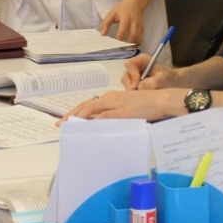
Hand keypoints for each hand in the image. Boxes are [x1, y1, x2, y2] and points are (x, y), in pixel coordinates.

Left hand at [60, 88, 182, 122]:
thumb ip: (116, 113)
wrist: (162, 99)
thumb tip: (104, 123)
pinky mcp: (123, 111)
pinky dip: (94, 121)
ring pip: (91, 109)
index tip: (67, 119)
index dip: (76, 111)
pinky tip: (87, 126)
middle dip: (71, 114)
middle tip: (61, 124)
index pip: (90, 103)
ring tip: (69, 125)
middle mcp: (111, 98)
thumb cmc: (148, 104)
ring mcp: (116, 104)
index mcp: (112, 96)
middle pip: (86, 105)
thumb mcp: (129, 107)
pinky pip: (105, 116)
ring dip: (78, 117)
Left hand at [99, 0, 145, 45]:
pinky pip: (142, 37)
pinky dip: (138, 43)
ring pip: (139, 37)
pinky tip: (132, 46)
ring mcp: (139, 26)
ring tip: (127, 49)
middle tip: (121, 48)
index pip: (123, 28)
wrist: (135, 3)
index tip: (115, 43)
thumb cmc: (122, 9)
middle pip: (133, 35)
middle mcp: (134, 22)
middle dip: (128, 43)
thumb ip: (106, 23)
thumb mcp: (112, 13)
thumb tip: (102, 34)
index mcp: (125, 18)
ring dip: (133, 45)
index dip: (119, 36)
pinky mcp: (142, 28)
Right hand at [121, 55, 179, 89]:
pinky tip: (142, 96)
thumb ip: (152, 82)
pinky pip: (129, 89)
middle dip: (131, 85)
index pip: (129, 64)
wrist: (174, 84)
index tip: (138, 84)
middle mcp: (136, 66)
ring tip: (144, 94)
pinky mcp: (133, 83)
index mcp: (142, 59)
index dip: (132, 75)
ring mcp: (133, 75)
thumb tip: (140, 87)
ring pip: (126, 83)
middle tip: (140, 93)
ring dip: (133, 91)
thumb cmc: (170, 78)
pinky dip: (134, 94)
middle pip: (126, 75)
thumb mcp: (164, 79)